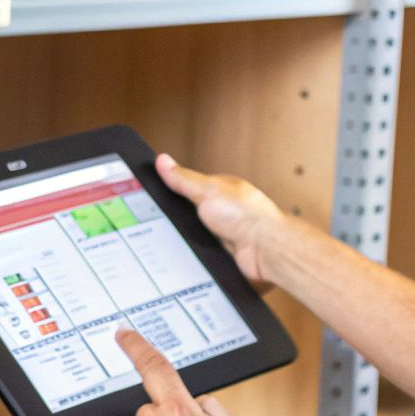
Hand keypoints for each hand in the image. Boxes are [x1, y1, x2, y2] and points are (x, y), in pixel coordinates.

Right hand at [155, 153, 285, 292]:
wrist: (265, 249)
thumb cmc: (248, 216)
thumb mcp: (207, 190)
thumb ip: (183, 179)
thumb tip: (163, 161)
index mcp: (218, 190)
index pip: (186, 187)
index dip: (168, 190)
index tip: (149, 194)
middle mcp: (221, 211)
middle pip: (186, 213)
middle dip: (175, 218)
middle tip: (160, 219)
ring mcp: (221, 233)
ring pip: (191, 234)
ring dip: (186, 237)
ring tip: (179, 237)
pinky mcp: (221, 253)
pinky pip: (199, 252)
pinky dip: (194, 253)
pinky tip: (191, 251)